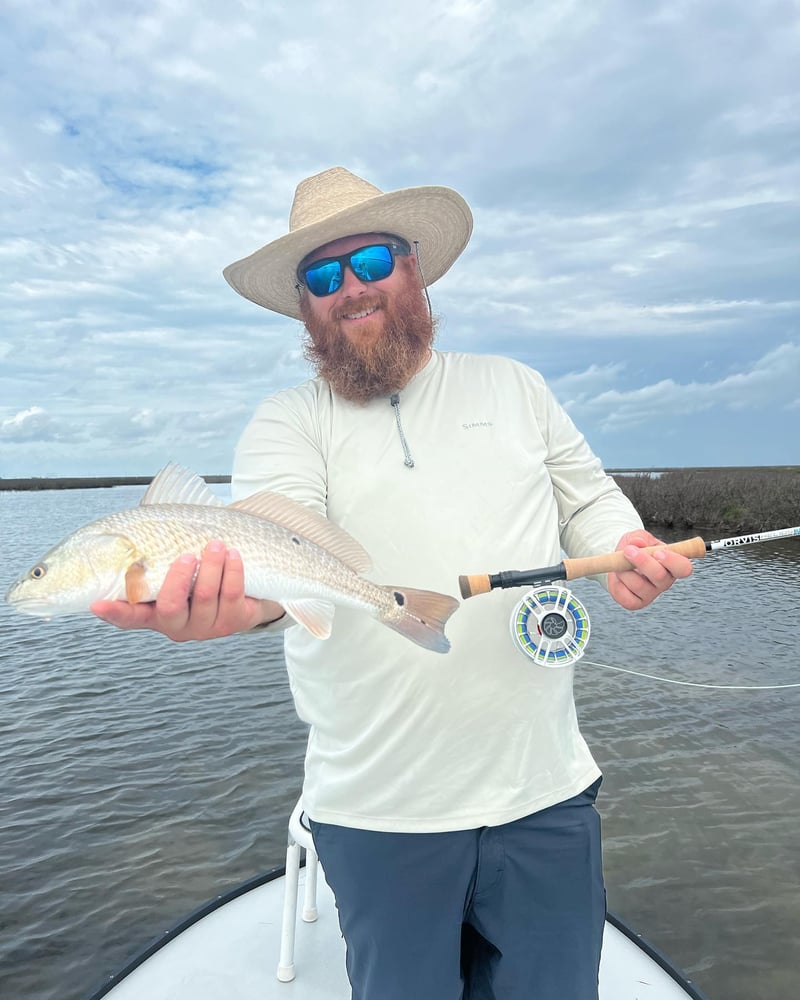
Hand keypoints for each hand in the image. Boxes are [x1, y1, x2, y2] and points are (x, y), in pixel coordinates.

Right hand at [91, 540, 283, 640]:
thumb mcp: (173, 564)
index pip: (129, 618)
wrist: (243, 586)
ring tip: (216, 544)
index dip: (113, 612)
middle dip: (179, 578)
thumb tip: (124, 527)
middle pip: (170, 607)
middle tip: (187, 554)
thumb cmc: (199, 570)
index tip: (97, 604)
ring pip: (205, 597)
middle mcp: (177, 624)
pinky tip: (233, 555)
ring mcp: (205, 626)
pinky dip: (232, 571)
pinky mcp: (233, 621)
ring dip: (211, 566)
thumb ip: (152, 553)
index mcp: (155, 612)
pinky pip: (232, 594)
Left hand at [606, 529, 692, 610]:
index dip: (673, 561)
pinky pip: (625, 596)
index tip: (658, 552)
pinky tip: (618, 576)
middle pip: (660, 576)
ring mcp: (650, 594)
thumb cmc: (634, 549)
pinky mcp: (635, 603)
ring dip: (624, 571)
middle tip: (629, 550)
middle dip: (643, 562)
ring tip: (619, 562)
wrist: (618, 562)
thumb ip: (639, 537)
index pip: (684, 568)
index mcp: (672, 565)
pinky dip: (617, 583)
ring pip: (639, 585)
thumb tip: (638, 542)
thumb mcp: (637, 537)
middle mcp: (664, 582)